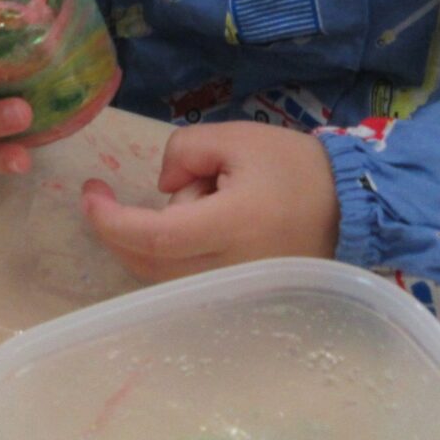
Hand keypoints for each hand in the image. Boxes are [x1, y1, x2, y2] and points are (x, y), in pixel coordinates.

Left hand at [81, 122, 339, 281]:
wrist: (349, 208)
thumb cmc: (295, 169)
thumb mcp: (238, 138)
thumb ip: (185, 151)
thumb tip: (162, 190)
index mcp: (231, 227)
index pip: (153, 236)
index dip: (110, 220)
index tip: (89, 193)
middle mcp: (228, 270)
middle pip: (147, 262)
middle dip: (121, 227)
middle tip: (120, 193)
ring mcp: (232, 292)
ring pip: (160, 276)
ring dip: (150, 239)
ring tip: (198, 201)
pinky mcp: (235, 300)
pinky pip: (181, 284)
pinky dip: (166, 257)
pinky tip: (190, 227)